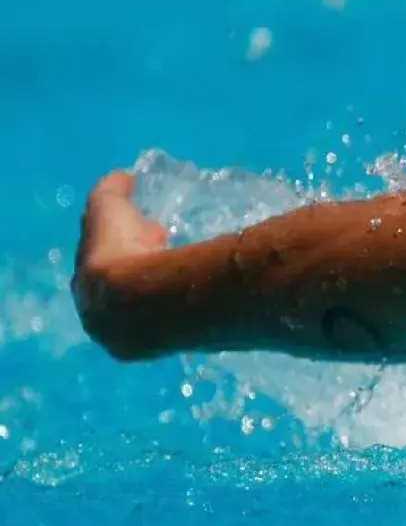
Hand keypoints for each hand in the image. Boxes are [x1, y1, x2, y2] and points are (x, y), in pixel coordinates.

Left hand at [72, 169, 170, 356]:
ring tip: (188, 273)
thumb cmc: (120, 251)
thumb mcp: (110, 209)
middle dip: (141, 266)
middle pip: (123, 287)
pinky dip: (180, 307)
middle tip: (166, 246)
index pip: (100, 261)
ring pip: (145, 308)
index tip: (146, 229)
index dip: (122, 242)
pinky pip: (167, 324)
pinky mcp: (152, 349)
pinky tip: (197, 299)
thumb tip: (123, 177)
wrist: (141, 302)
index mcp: (86, 284)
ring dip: (162, 289)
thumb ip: (112, 191)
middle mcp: (101, 314)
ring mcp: (126, 335)